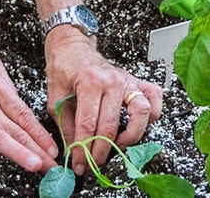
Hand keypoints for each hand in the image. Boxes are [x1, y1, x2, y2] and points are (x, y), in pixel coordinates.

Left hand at [44, 27, 163, 173]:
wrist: (73, 46)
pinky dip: (150, 116)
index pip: (88, 124)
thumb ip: (65, 126)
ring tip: (117, 146)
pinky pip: (154, 100)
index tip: (79, 164)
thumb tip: (74, 152)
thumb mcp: (55, 98)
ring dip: (130, 136)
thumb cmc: (63, 68)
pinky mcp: (137, 81)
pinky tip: (136, 126)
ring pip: (141, 113)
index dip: (83, 150)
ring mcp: (128, 80)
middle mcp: (113, 80)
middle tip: (92, 164)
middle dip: (101, 151)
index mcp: (90, 82)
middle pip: (111, 126)